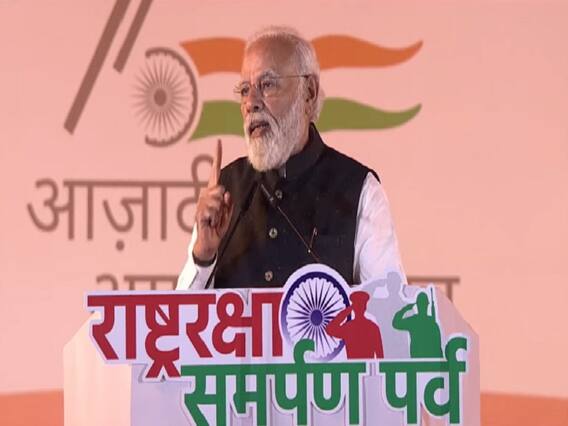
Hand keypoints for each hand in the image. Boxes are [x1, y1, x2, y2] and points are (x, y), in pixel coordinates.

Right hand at [193, 140, 233, 261]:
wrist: (209, 243)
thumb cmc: (217, 227)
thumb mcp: (228, 214)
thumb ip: (228, 203)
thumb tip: (225, 193)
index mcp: (213, 194)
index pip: (214, 173)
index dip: (216, 158)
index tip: (217, 143)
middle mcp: (205, 196)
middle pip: (217, 187)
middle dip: (221, 198)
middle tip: (219, 211)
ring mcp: (201, 204)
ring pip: (214, 198)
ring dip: (218, 209)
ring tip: (214, 218)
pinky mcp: (198, 214)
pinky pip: (209, 209)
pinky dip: (213, 215)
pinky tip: (210, 220)